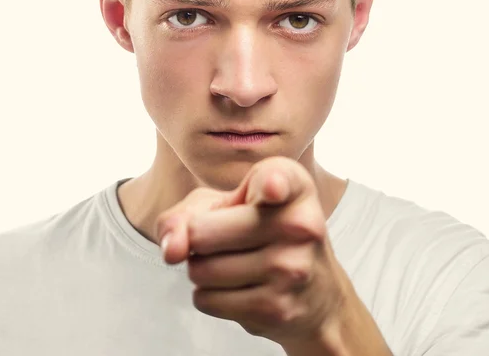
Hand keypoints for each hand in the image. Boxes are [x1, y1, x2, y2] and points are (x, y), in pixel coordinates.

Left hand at [154, 156, 353, 347]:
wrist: (315, 291)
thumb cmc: (260, 230)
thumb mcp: (229, 204)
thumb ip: (187, 214)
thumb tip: (172, 251)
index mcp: (293, 185)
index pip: (276, 179)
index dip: (270, 183)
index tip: (271, 189)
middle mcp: (300, 224)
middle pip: (202, 233)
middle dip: (198, 239)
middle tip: (225, 239)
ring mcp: (291, 269)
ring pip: (200, 270)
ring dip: (202, 269)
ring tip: (234, 262)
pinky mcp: (277, 308)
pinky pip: (206, 300)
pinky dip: (210, 295)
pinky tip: (240, 287)